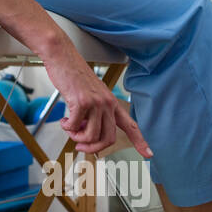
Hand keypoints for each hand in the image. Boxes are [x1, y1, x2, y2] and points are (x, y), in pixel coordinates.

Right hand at [43, 42, 151, 158]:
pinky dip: (67, 128)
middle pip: (108, 138)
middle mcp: (107, 103)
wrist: (63, 57)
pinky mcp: (82, 102)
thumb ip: (93, 115)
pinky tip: (64, 120)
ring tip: (70, 129)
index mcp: (112, 103)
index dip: (140, 141)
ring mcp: (96, 103)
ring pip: (91, 136)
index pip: (131, 125)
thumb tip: (88, 136)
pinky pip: (74, 127)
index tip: (149, 154)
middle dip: (92, 148)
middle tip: (80, 145)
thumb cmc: (74, 77)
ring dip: (77, 138)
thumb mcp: (91, 96)